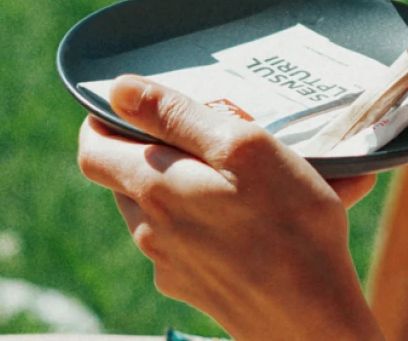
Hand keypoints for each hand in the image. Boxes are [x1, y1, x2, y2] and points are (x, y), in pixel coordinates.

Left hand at [77, 75, 383, 340]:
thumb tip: (119, 90)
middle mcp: (150, 230)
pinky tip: (269, 217)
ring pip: (166, 209)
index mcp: (154, 188)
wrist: (313, 320)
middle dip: (160, 148)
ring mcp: (172, 264)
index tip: (132, 104)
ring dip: (195, 184)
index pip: (94, 149)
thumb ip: (177, 115)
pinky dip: (220, 220)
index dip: (104, 120)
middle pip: (130, 177)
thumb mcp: (240, 148)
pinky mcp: (198, 288)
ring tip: (255, 174)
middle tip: (208, 132)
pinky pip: (195, 241)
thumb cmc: (290, 226)